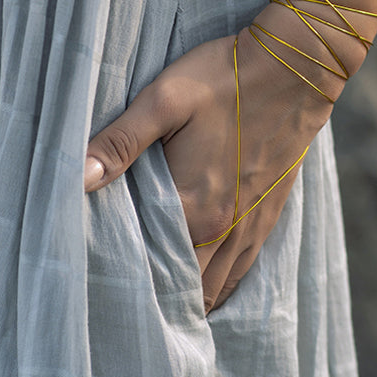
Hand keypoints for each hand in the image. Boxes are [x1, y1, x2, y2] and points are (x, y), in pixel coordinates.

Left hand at [84, 28, 333, 312]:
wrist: (296, 68)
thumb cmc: (225, 78)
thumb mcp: (164, 99)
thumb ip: (120, 142)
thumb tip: (79, 177)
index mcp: (193, 205)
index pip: (154, 267)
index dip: (129, 284)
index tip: (104, 291)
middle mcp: (224, 227)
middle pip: (187, 288)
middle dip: (158, 301)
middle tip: (125, 307)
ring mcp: (251, 224)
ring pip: (217, 287)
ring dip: (191, 300)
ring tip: (161, 309)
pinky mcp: (269, 213)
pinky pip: (243, 270)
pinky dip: (222, 287)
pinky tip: (206, 288)